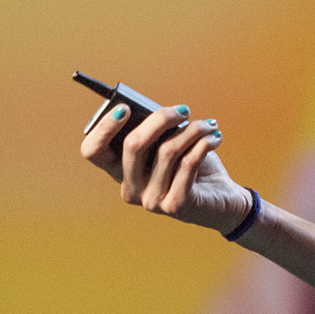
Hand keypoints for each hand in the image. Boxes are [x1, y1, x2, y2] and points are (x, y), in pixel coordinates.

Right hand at [80, 101, 253, 233]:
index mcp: (120, 171)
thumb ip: (158, 130)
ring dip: (192, 130)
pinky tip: (214, 138)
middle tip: (183, 110)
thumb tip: (159, 111)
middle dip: (160, 118)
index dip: (103, 127)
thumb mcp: (170, 144)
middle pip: (132, 145)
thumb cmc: (192, 165)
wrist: (222, 201)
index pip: (93, 151)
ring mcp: (150, 200)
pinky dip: (203, 144)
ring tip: (208, 125)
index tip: (124, 107)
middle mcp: (130, 189)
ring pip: (166, 150)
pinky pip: (188, 163)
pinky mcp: (175, 206)